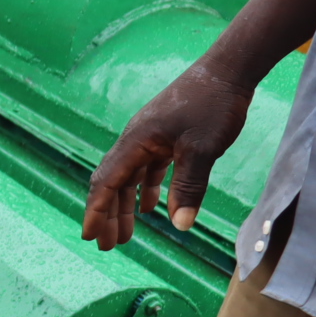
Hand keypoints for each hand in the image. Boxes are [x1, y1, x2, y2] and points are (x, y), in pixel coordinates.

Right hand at [82, 64, 255, 249]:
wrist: (227, 71)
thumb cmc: (212, 106)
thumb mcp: (202, 149)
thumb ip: (188, 187)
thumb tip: (180, 225)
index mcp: (135, 142)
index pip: (106, 182)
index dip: (96, 211)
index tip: (88, 235)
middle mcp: (135, 141)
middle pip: (112, 183)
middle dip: (107, 215)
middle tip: (107, 245)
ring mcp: (149, 139)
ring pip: (129, 178)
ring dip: (125, 206)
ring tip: (125, 235)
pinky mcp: (165, 137)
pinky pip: (147, 169)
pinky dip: (145, 190)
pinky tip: (150, 207)